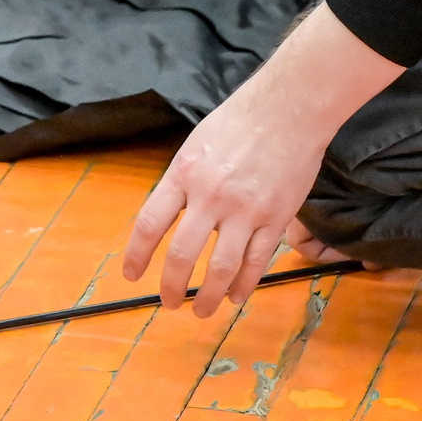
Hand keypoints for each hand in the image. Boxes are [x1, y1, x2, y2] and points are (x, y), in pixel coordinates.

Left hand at [120, 6, 403, 315]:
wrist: (289, 109)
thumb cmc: (239, 121)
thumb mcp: (195, 145)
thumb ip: (181, 183)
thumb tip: (168, 218)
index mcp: (183, 174)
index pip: (149, 224)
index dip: (137, 256)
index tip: (132, 275)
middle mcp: (210, 196)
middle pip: (182, 254)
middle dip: (171, 286)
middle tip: (168, 303)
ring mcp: (245, 210)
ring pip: (222, 268)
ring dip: (210, 297)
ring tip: (202, 311)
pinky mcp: (276, 218)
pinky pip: (256, 261)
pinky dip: (245, 284)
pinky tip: (237, 297)